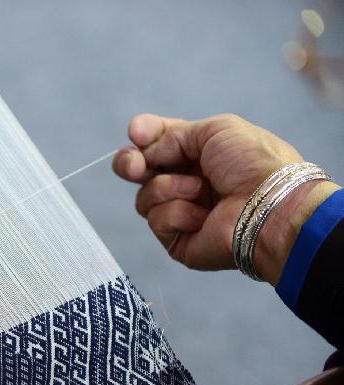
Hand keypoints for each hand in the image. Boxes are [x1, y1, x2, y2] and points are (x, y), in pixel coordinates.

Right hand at [113, 113, 339, 283]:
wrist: (269, 204)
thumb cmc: (253, 164)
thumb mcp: (216, 130)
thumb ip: (173, 134)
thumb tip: (146, 152)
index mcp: (200, 155)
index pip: (158, 142)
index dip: (144, 135)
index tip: (137, 132)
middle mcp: (187, 183)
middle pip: (138, 171)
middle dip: (130, 163)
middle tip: (134, 166)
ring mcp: (181, 213)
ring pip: (144, 197)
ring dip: (168, 188)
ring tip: (198, 190)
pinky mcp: (177, 240)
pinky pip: (156, 220)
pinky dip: (178, 213)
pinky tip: (202, 216)